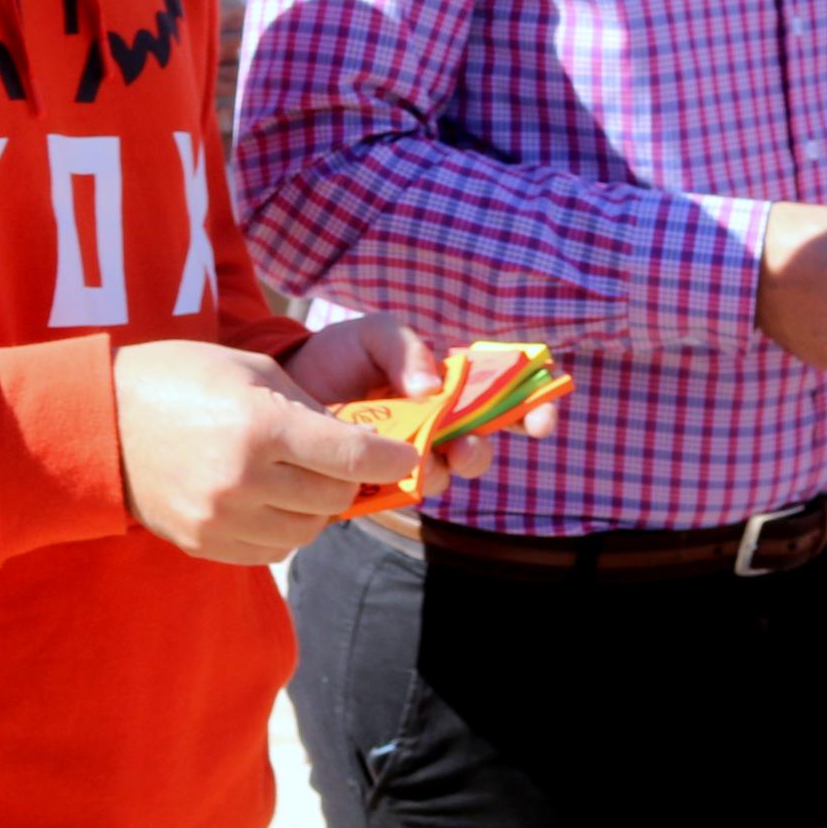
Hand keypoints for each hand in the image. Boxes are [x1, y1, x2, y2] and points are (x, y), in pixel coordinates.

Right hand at [115, 339, 421, 563]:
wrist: (100, 419)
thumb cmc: (181, 379)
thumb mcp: (252, 371)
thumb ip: (310, 410)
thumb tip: (359, 444)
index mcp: (261, 428)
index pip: (354, 458)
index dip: (392, 458)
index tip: (408, 456)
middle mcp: (244, 480)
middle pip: (335, 497)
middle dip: (349, 478)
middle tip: (341, 460)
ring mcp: (221, 519)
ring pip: (309, 531)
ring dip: (317, 507)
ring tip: (300, 478)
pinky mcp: (205, 544)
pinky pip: (272, 550)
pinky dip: (285, 528)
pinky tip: (271, 499)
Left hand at [279, 316, 559, 498]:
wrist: (284, 384)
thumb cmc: (337, 355)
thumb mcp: (374, 334)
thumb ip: (406, 348)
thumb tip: (432, 388)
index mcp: (449, 387)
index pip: (505, 399)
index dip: (534, 408)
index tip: (542, 421)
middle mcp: (437, 426)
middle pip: (481, 447)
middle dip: (481, 451)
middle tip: (464, 448)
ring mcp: (409, 457)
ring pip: (443, 474)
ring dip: (438, 469)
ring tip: (416, 458)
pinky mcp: (377, 483)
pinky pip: (397, 493)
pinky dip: (395, 486)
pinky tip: (378, 471)